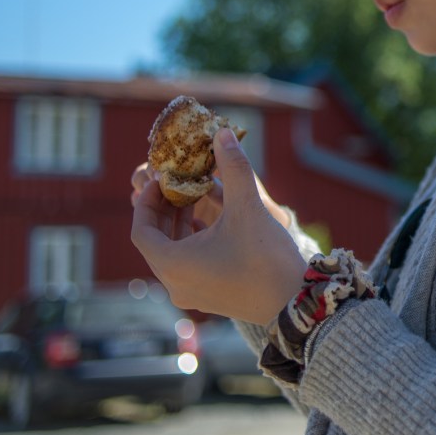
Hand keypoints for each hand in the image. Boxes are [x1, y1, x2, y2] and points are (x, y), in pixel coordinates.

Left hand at [131, 128, 306, 323]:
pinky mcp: (207, 296)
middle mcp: (174, 283)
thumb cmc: (266, 258)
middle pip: (154, 241)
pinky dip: (190, 241)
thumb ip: (233, 168)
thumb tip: (222, 133)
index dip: (147, 201)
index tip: (161, 180)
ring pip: (170, 253)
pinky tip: (210, 221)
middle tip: (176, 184)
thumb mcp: (248, 207)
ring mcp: (190, 293)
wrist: (295, 301)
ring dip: (178, 225)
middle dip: (163, 210)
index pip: (141, 230)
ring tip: (193, 197)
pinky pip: (185, 265)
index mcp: (173, 264)